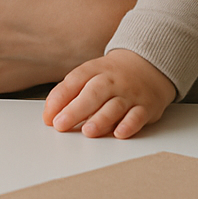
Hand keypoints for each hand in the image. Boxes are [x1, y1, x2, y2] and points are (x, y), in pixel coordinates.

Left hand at [42, 49, 175, 138]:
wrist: (149, 64)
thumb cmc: (112, 75)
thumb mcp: (89, 75)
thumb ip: (68, 93)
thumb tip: (49, 116)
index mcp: (94, 70)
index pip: (74, 81)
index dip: (59, 98)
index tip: (48, 116)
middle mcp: (112, 81)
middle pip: (93, 94)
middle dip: (76, 110)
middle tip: (61, 125)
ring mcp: (130, 94)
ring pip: (114, 106)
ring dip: (101, 119)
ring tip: (88, 131)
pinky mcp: (146, 107)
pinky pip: (138, 116)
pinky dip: (129, 125)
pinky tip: (119, 133)